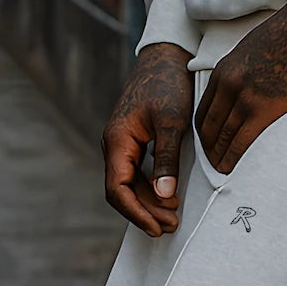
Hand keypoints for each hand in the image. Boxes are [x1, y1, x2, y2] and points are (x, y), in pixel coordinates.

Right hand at [102, 42, 194, 236]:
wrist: (165, 58)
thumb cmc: (167, 84)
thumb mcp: (172, 121)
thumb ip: (166, 158)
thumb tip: (164, 195)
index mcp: (117, 141)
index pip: (117, 189)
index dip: (136, 212)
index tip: (156, 227)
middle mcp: (114, 145)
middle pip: (122, 191)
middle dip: (144, 212)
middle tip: (171, 226)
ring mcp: (122, 144)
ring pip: (129, 184)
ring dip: (149, 202)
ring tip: (172, 218)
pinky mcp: (134, 142)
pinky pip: (136, 173)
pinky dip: (151, 188)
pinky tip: (168, 197)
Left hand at [195, 6, 286, 173]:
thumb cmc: (284, 38)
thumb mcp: (248, 52)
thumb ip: (238, 74)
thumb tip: (240, 93)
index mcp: (223, 72)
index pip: (203, 110)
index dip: (203, 132)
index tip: (207, 143)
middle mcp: (228, 86)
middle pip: (209, 126)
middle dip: (208, 148)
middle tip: (211, 163)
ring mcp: (245, 98)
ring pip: (223, 136)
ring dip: (219, 156)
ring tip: (221, 170)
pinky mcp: (265, 108)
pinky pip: (243, 140)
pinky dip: (234, 157)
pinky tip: (232, 168)